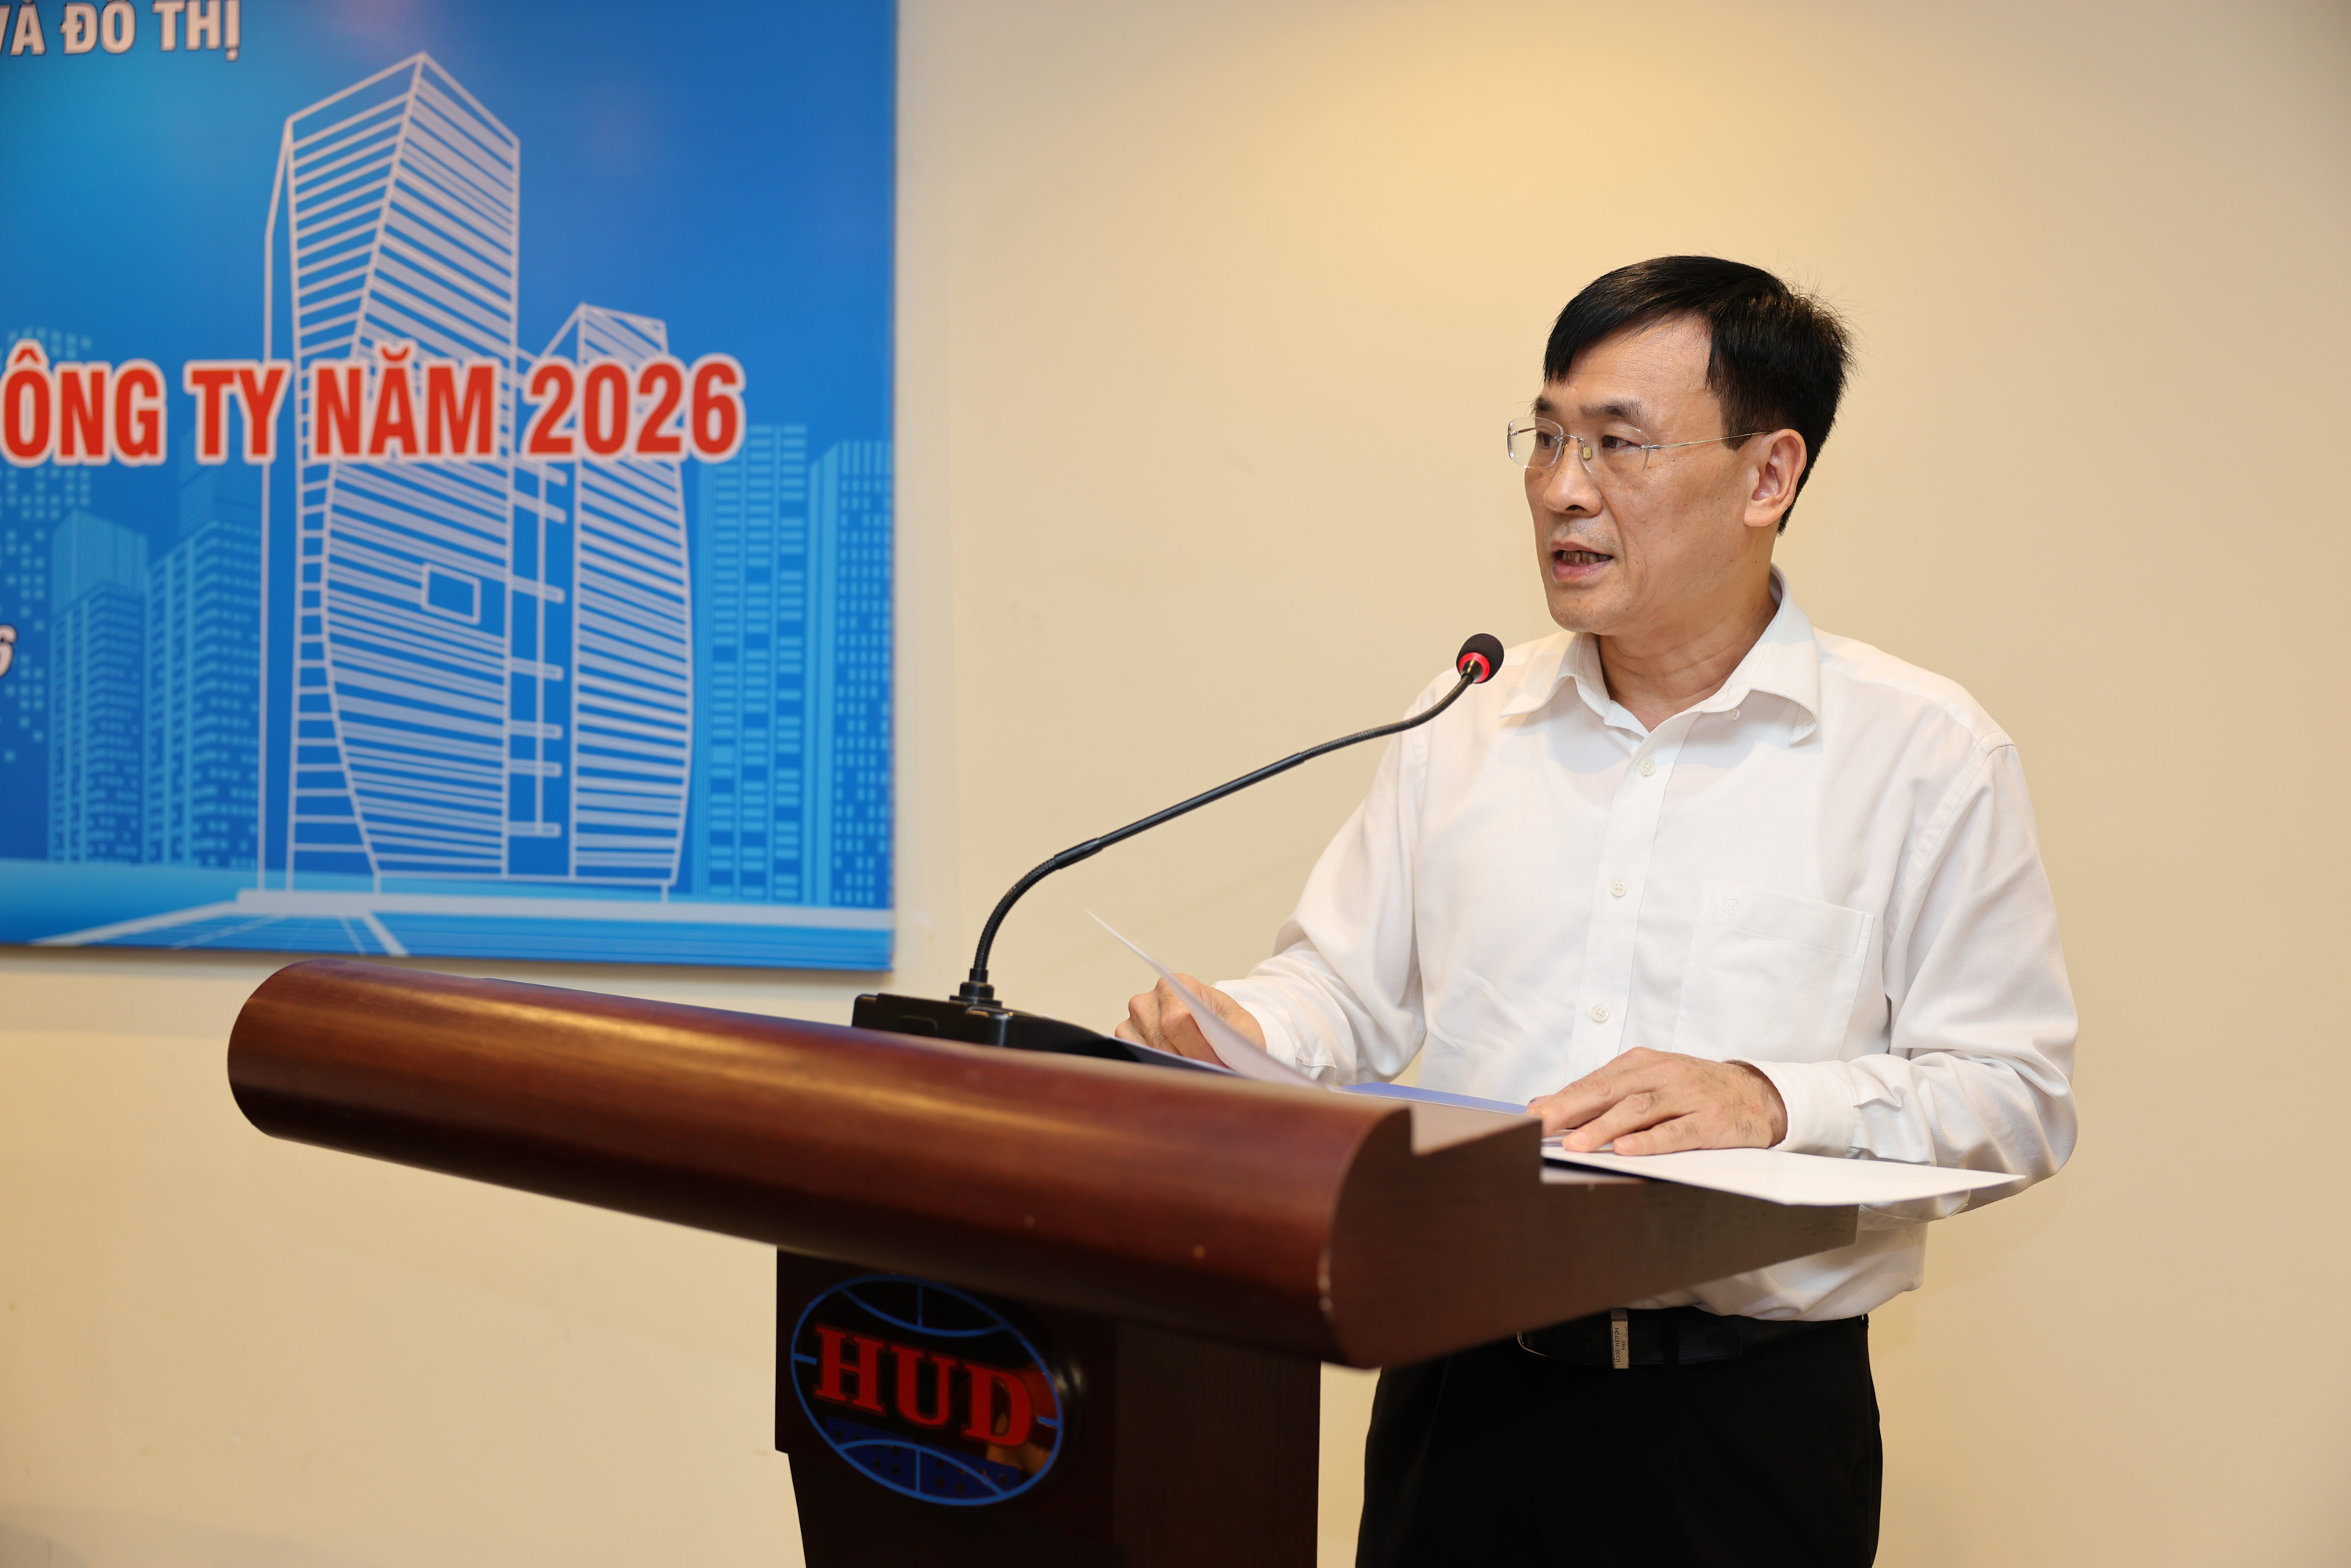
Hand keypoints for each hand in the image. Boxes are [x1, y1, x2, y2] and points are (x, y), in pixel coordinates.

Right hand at [1115, 975, 1265, 1064]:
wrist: (1214, 1024)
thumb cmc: (1226, 1023)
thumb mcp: (1241, 1026)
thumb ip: (1235, 1039)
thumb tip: (1222, 1064)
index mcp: (1178, 985)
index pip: (1178, 1021)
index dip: (1197, 1050)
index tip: (1216, 1069)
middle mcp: (1150, 999)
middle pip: (1162, 1041)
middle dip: (1189, 1064)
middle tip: (1211, 1078)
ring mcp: (1133, 1018)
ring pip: (1149, 1053)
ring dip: (1175, 1069)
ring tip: (1199, 1077)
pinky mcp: (1125, 1036)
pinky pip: (1136, 1058)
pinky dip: (1158, 1070)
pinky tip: (1179, 1073)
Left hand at [1530, 1048, 1786, 1154]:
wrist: (1759, 1093)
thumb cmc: (1694, 1089)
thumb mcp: (1648, 1081)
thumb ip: (1601, 1092)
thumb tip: (1544, 1103)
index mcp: (1642, 1063)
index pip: (1594, 1082)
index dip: (1561, 1100)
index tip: (1530, 1118)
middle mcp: (1662, 1074)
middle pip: (1609, 1092)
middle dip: (1570, 1110)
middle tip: (1539, 1128)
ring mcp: (1688, 1096)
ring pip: (1639, 1110)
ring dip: (1604, 1128)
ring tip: (1576, 1145)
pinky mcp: (1711, 1121)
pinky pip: (1677, 1131)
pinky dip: (1650, 1141)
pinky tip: (1626, 1150)